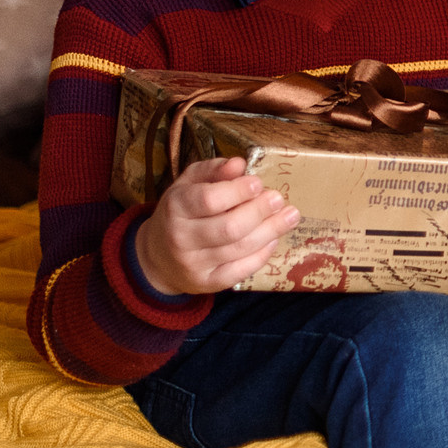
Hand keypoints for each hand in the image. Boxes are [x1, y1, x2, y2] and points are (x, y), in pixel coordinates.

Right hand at [133, 156, 299, 296]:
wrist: (158, 257)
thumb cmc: (181, 212)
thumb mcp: (189, 184)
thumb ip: (213, 170)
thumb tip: (239, 164)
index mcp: (175, 207)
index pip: (209, 200)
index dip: (238, 191)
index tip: (258, 183)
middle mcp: (181, 238)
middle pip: (229, 227)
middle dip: (259, 212)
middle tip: (278, 199)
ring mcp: (193, 264)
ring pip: (240, 249)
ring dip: (270, 231)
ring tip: (289, 216)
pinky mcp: (207, 283)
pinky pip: (241, 271)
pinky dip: (262, 254)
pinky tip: (273, 239)